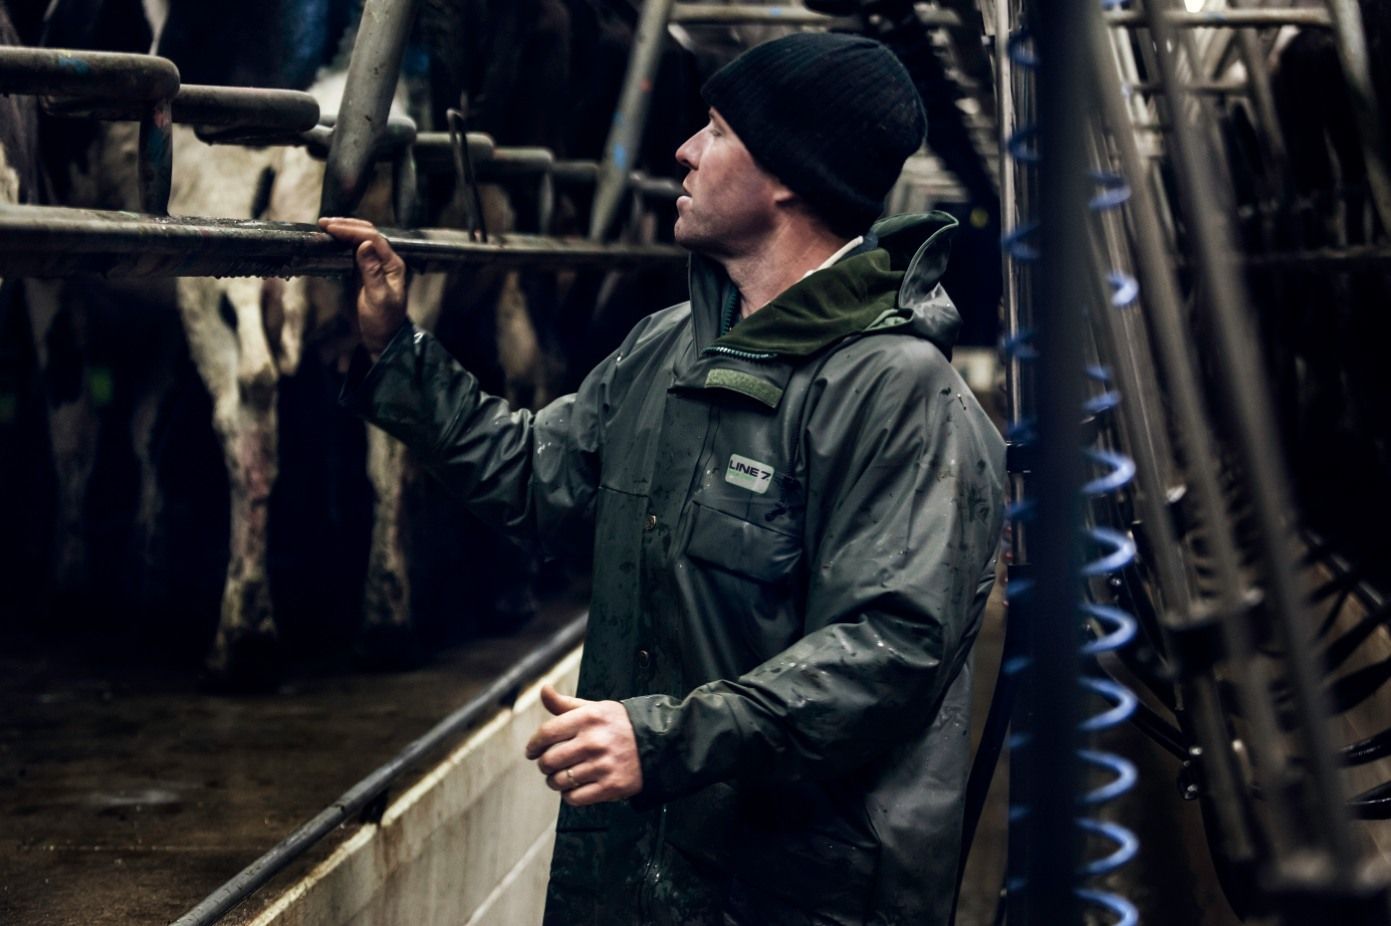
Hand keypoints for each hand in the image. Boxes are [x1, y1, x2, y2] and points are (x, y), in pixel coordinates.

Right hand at [318, 216, 407, 356]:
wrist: (384, 338)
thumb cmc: (383, 321)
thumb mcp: (378, 298)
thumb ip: (372, 271)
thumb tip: (364, 245)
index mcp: (393, 264)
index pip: (373, 238)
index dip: (351, 230)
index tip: (331, 228)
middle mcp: (387, 261)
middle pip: (368, 233)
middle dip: (347, 225)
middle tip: (324, 223)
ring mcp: (377, 265)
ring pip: (361, 239)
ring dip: (345, 231)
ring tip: (325, 227)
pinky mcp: (366, 271)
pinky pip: (355, 250)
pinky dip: (343, 242)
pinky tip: (332, 240)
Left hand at [525, 684, 643, 806]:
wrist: (657, 743)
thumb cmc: (618, 725)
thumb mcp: (594, 709)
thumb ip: (565, 704)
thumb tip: (543, 689)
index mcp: (588, 718)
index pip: (546, 733)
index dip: (533, 745)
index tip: (532, 751)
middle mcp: (594, 741)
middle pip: (549, 760)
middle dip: (544, 765)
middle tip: (548, 765)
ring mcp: (602, 765)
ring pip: (560, 781)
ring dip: (554, 782)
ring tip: (560, 777)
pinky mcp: (610, 786)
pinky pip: (575, 797)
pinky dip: (569, 795)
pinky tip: (574, 787)